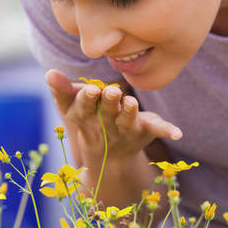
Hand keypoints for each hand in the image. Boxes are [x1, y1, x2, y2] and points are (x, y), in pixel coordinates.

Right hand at [45, 69, 181, 190]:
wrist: (108, 154)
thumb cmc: (87, 118)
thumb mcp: (70, 105)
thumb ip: (60, 89)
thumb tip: (49, 73)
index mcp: (86, 116)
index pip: (85, 107)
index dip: (88, 100)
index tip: (91, 90)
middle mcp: (106, 125)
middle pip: (107, 113)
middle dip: (109, 104)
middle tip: (111, 91)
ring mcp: (126, 130)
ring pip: (127, 121)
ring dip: (129, 114)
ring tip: (131, 103)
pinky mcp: (145, 131)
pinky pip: (157, 130)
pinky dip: (167, 130)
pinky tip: (177, 133)